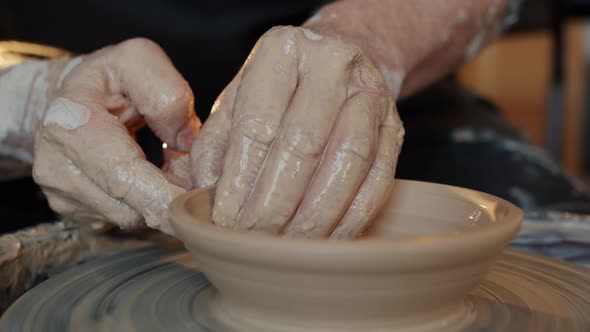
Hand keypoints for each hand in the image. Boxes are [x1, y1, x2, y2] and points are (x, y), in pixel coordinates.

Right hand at [33, 38, 200, 234]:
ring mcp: (60, 192)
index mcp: (70, 120)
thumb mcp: (140, 61)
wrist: (70, 98)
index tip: (192, 201)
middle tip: (189, 172)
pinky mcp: (72, 211)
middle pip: (128, 205)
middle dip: (168, 196)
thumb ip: (168, 95)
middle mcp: (56, 163)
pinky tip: (144, 179)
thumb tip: (185, 144)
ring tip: (162, 167)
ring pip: (129, 217)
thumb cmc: (110, 79)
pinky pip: (121, 221)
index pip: (120, 173)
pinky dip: (143, 205)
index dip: (160, 193)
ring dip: (157, 200)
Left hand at [189, 26, 403, 238]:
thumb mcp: (237, 102)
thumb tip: (198, 194)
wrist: (335, 68)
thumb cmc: (279, 91)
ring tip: (286, 246)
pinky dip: (350, 218)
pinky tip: (324, 239)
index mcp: (281, 50)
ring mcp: (370, 94)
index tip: (225, 220)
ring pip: (346, 163)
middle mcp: (331, 63)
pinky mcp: (395, 127)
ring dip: (314, 216)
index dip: (239, 181)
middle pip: (302, 145)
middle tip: (253, 240)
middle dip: (274, 205)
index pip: (257, 125)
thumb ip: (214, 146)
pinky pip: (377, 180)